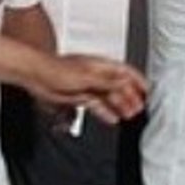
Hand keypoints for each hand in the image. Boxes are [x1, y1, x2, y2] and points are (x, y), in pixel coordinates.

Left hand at [26, 54, 147, 124]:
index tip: (148, 92)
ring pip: (110, 97)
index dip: (139, 81)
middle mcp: (97, 75)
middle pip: (120, 86)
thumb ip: (108, 82)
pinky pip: (98, 105)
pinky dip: (106, 112)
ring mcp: (88, 85)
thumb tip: (126, 83)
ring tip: (129, 115)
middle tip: (140, 108)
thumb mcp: (87, 76)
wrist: (36, 75)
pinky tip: (112, 119)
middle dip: (132, 97)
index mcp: (101, 66)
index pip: (126, 72)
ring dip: (120, 106)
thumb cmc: (56, 69)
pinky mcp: (79, 96)